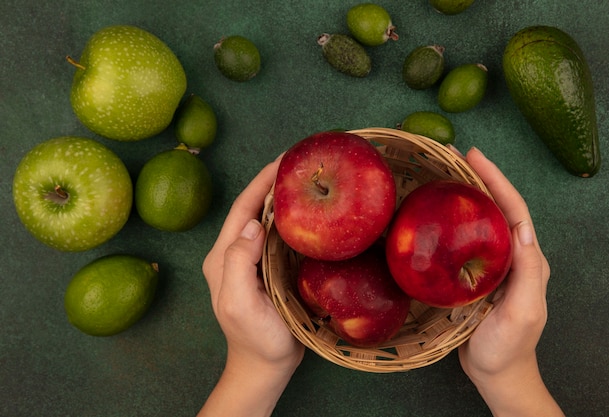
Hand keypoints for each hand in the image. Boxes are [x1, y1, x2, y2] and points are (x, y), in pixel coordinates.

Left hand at [199, 157, 303, 416]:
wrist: (265, 366)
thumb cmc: (255, 339)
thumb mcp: (240, 303)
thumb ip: (238, 262)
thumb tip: (253, 223)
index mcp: (223, 257)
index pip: (242, 209)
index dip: (261, 182)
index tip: (283, 160)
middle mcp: (234, 253)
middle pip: (253, 208)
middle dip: (273, 183)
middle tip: (300, 163)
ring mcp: (251, 261)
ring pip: (267, 220)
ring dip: (283, 198)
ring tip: (306, 180)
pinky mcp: (267, 269)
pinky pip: (278, 237)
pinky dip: (292, 220)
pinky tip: (309, 214)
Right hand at [457, 147, 563, 415]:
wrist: (496, 373)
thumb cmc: (508, 346)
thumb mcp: (523, 311)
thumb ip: (528, 272)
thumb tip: (520, 228)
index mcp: (527, 259)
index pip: (513, 210)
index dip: (496, 180)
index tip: (474, 156)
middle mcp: (512, 256)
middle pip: (496, 207)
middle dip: (479, 178)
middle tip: (453, 156)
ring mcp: (492, 265)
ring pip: (479, 220)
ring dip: (465, 194)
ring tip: (442, 174)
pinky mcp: (474, 275)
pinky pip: (463, 239)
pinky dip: (451, 220)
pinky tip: (432, 215)